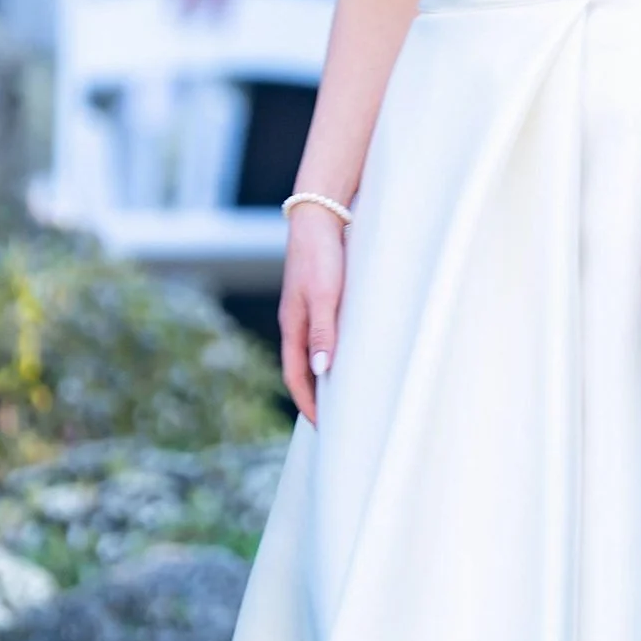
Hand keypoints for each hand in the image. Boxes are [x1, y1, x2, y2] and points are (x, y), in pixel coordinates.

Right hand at [278, 206, 345, 422]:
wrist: (320, 214)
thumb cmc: (322, 254)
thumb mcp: (324, 294)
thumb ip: (323, 331)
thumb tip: (320, 370)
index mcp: (293, 325)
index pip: (295, 375)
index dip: (307, 403)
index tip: (322, 425)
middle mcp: (296, 321)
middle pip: (301, 368)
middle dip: (314, 396)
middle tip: (333, 419)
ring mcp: (306, 309)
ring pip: (312, 352)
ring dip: (323, 376)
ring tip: (341, 395)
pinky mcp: (320, 296)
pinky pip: (322, 334)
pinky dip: (330, 353)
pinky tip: (347, 355)